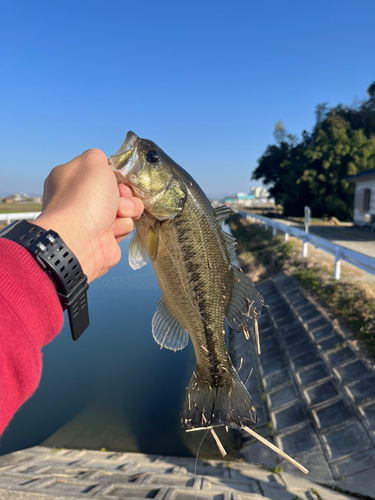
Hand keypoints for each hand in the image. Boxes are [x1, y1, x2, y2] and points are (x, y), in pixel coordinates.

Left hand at [33, 149, 143, 281]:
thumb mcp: (92, 162)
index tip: (117, 178)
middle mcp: (79, 200)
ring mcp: (92, 220)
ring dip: (126, 210)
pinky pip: (123, 227)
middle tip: (118, 198)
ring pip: (125, 209)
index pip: (100, 173)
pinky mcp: (105, 238)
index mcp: (71, 179)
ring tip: (115, 215)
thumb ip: (99, 156)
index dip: (113, 175)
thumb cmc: (85, 197)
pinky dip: (121, 227)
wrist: (80, 239)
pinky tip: (111, 231)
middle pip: (116, 191)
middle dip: (123, 194)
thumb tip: (104, 165)